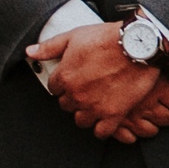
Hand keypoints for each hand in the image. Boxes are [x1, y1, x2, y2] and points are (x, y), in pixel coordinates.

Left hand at [28, 21, 168, 142]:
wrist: (138, 45)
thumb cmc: (108, 38)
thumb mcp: (75, 36)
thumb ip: (50, 47)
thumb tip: (30, 52)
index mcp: (65, 76)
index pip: (54, 89)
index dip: (63, 84)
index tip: (72, 80)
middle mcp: (76, 95)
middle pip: (66, 105)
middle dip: (74, 98)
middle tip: (86, 89)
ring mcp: (94, 107)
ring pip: (81, 120)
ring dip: (86, 113)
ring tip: (95, 103)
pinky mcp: (113, 114)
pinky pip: (101, 132)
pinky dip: (102, 128)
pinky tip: (105, 119)